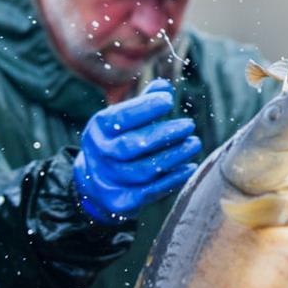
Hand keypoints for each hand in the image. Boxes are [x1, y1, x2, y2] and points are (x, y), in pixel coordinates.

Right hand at [73, 79, 201, 222]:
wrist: (94, 184)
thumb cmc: (115, 142)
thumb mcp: (120, 120)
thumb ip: (142, 104)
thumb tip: (165, 86)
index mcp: (98, 129)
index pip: (121, 118)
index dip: (145, 108)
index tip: (168, 100)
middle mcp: (100, 155)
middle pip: (132, 146)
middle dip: (164, 134)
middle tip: (188, 125)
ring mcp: (109, 180)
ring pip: (144, 170)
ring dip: (173, 157)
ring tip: (193, 144)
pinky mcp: (121, 201)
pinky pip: (150, 191)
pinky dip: (173, 179)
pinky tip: (189, 167)